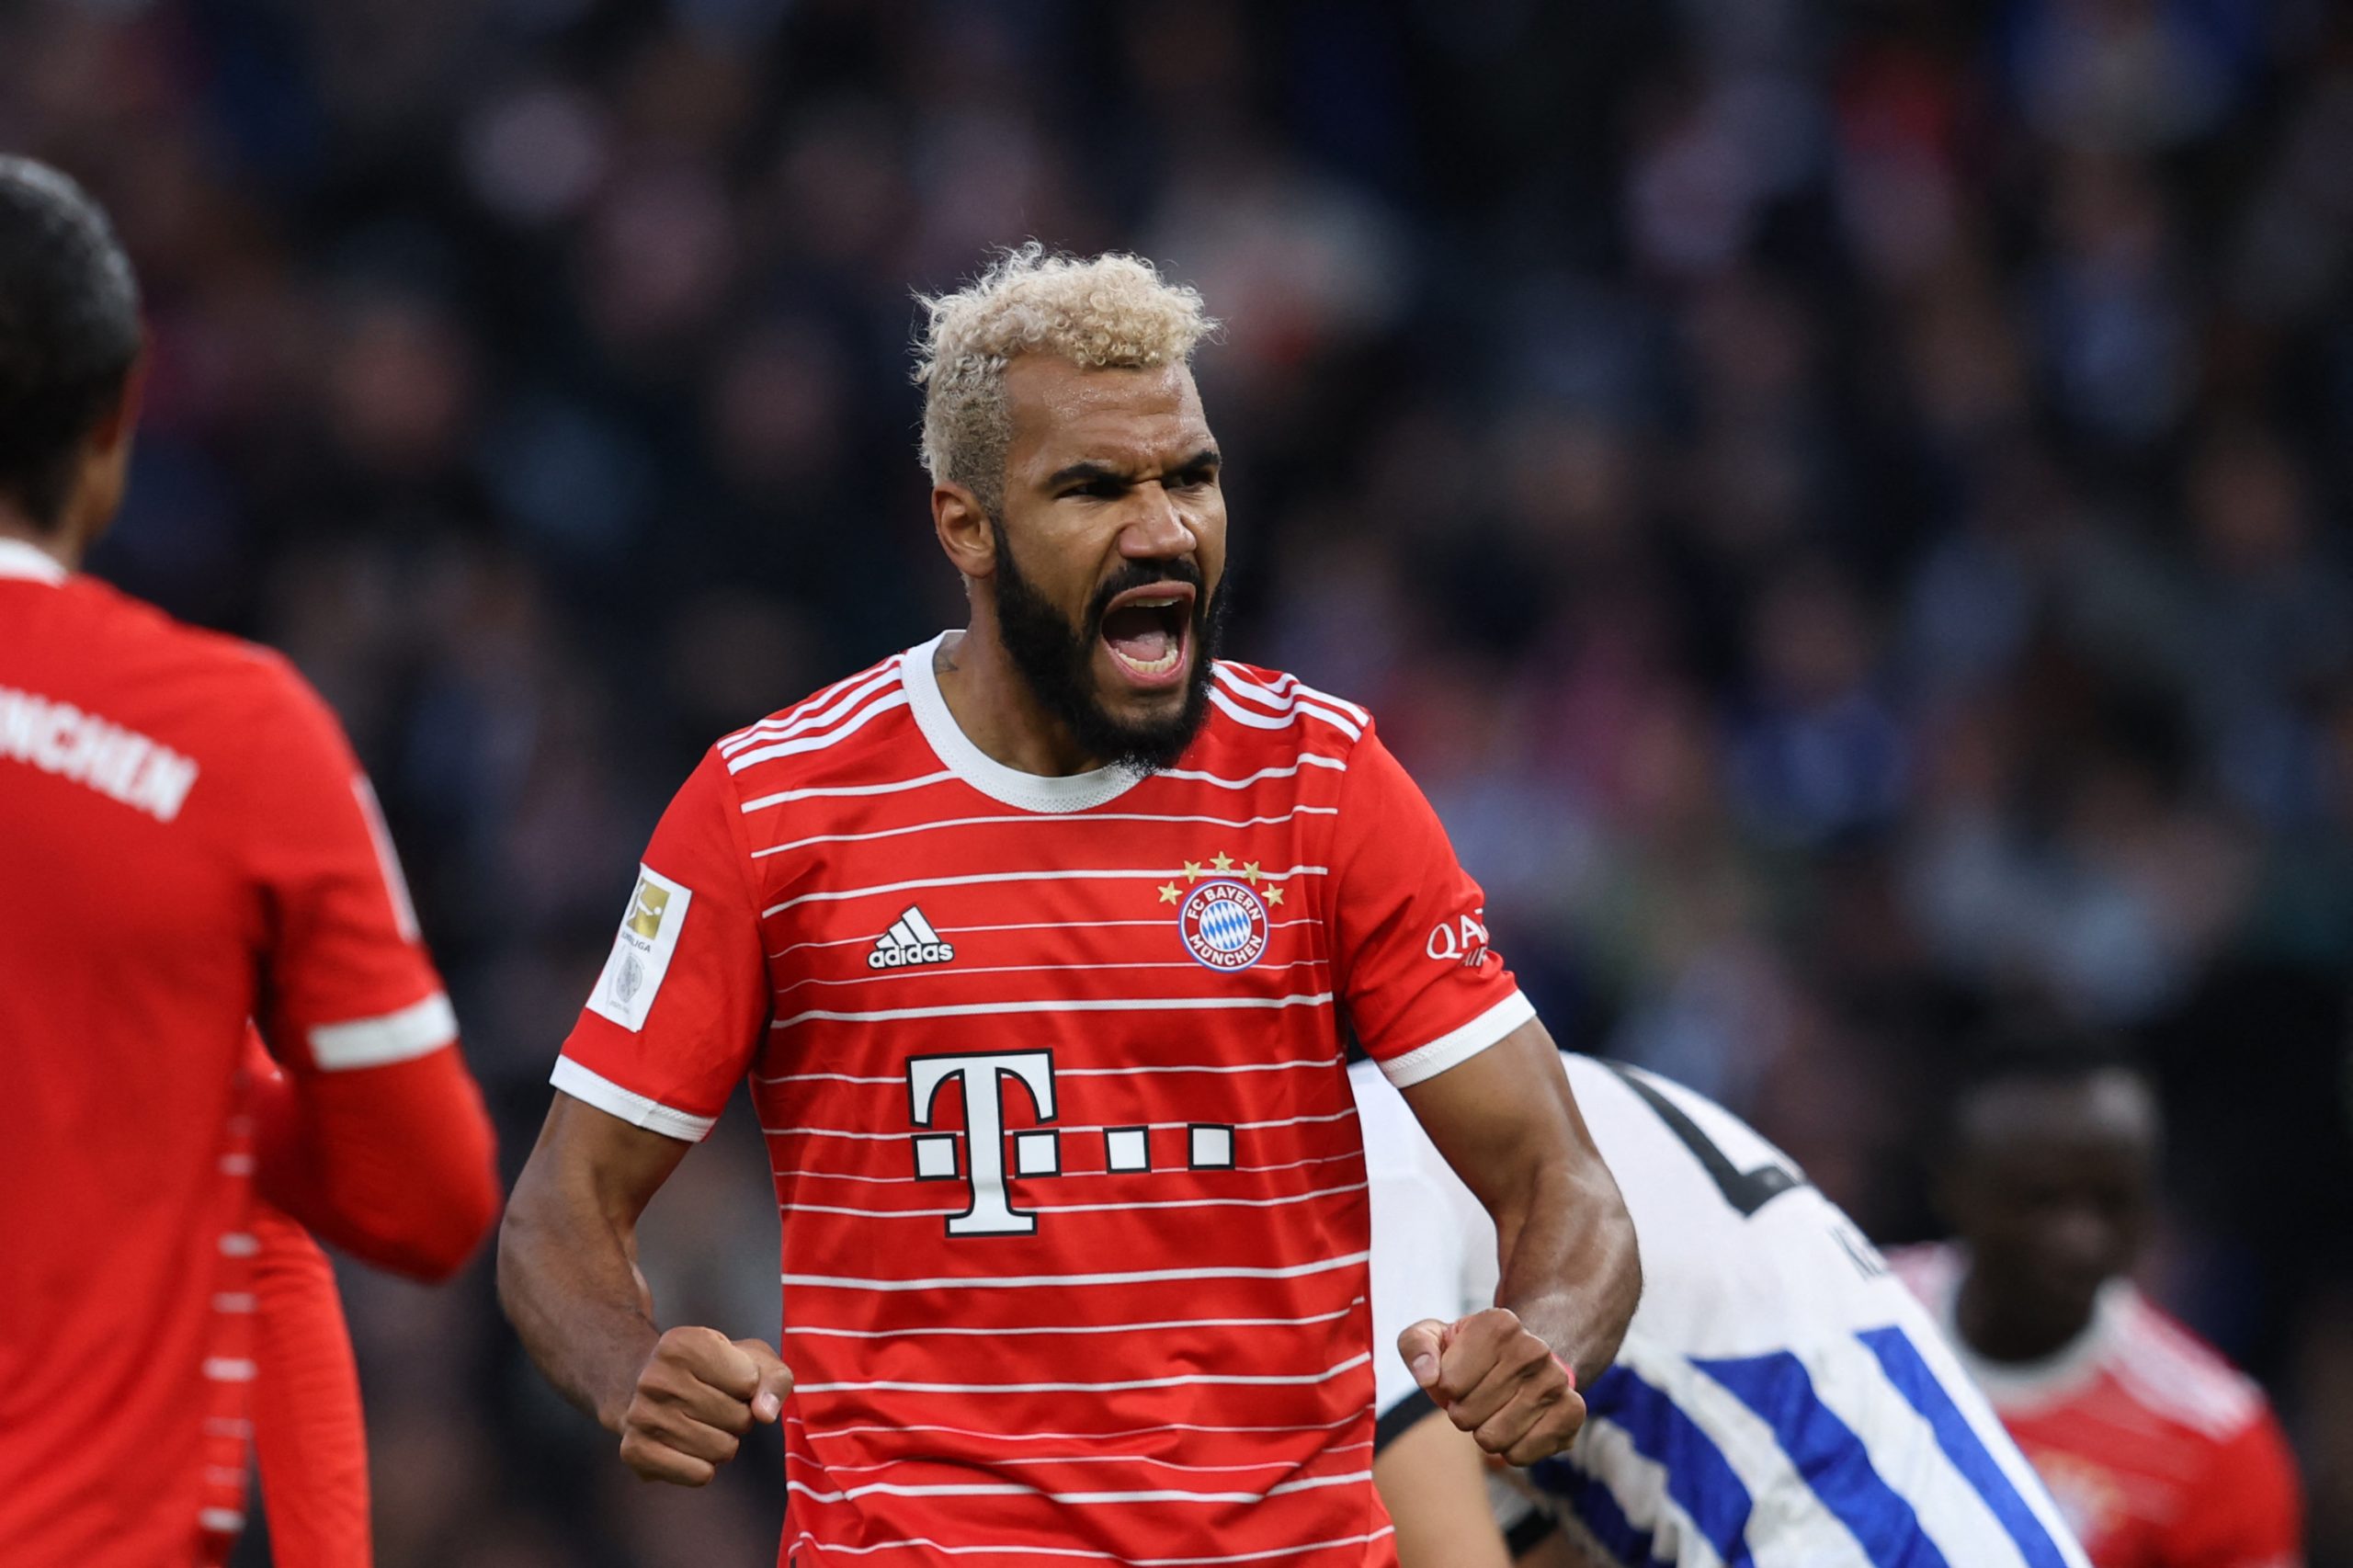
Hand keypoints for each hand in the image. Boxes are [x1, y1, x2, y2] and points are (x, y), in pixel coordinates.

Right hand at [617, 1326, 793, 1484]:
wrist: (643, 1385)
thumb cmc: (708, 1370)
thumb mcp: (748, 1358)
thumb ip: (774, 1378)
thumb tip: (765, 1413)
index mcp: (683, 1344)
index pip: (749, 1382)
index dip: (749, 1386)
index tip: (729, 1380)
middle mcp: (655, 1378)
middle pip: (738, 1418)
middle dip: (739, 1417)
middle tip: (717, 1406)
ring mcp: (641, 1416)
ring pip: (721, 1450)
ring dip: (723, 1442)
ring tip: (703, 1424)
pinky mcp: (635, 1451)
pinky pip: (698, 1475)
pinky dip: (703, 1467)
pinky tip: (688, 1446)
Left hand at [1398, 1307, 1583, 1464]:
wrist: (1527, 1362)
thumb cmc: (1471, 1353)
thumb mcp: (1435, 1336)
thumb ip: (1416, 1346)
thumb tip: (1429, 1377)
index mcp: (1498, 1324)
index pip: (1448, 1384)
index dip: (1446, 1387)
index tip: (1459, 1375)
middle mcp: (1534, 1349)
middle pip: (1468, 1415)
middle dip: (1463, 1413)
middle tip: (1477, 1398)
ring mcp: (1557, 1381)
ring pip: (1492, 1440)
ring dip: (1484, 1433)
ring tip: (1495, 1412)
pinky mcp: (1573, 1413)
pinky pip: (1520, 1455)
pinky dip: (1509, 1451)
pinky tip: (1516, 1429)